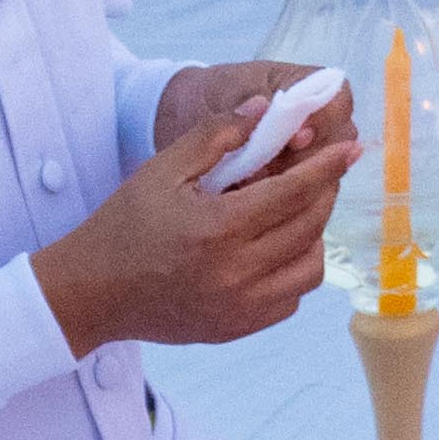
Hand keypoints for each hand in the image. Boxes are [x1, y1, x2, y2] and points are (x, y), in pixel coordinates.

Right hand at [43, 71, 351, 358]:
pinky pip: (290, 300)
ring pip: (310, 267)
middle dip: (323, 193)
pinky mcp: (233, 330)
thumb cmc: (122, 227)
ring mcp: (237, 308)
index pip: (295, 192)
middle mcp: (234, 274)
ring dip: (312, 236)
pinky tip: (275, 251)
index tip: (351, 147)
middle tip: (319, 174)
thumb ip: (216, 135)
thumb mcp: (162, 171)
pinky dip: (293, 273)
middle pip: (309, 226)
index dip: (328, 166)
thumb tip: (265, 110)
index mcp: (218, 230)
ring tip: (293, 215)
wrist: (87, 294)